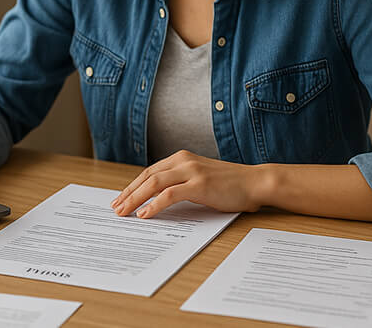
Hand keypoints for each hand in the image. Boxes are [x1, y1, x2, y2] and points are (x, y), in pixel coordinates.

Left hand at [111, 150, 269, 218]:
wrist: (255, 182)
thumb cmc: (230, 184)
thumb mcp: (200, 178)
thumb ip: (181, 182)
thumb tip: (158, 199)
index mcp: (181, 158)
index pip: (150, 172)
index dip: (133, 186)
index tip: (121, 199)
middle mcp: (183, 161)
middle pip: (147, 176)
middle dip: (128, 193)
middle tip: (116, 208)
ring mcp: (191, 171)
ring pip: (154, 184)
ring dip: (135, 199)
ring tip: (125, 212)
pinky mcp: (199, 184)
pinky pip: (169, 195)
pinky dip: (154, 205)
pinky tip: (145, 214)